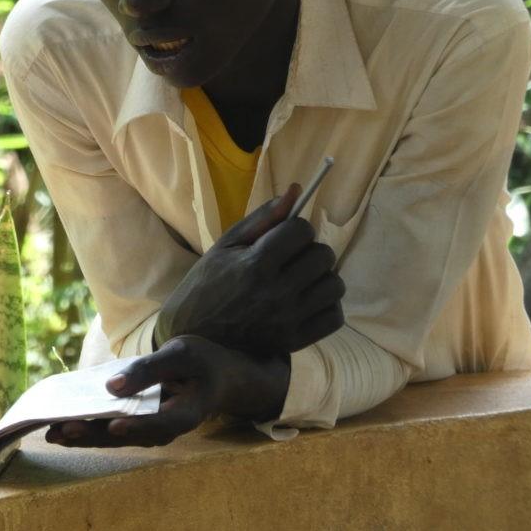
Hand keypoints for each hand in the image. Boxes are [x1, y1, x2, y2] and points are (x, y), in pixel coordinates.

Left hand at [45, 336, 290, 447]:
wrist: (217, 375)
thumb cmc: (202, 361)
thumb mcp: (182, 353)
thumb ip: (149, 369)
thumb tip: (111, 386)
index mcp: (185, 414)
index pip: (159, 424)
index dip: (136, 426)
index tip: (113, 426)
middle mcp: (166, 429)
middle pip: (128, 436)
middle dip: (93, 434)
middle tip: (62, 430)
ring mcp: (151, 429)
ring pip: (115, 437)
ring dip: (84, 436)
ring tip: (52, 432)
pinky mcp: (138, 423)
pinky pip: (111, 429)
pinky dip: (89, 427)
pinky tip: (63, 424)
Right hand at [154, 184, 344, 356]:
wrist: (194, 336)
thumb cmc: (208, 283)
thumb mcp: (226, 244)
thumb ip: (263, 217)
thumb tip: (296, 190)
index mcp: (256, 263)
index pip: (302, 230)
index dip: (296, 228)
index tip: (284, 236)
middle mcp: (276, 292)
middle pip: (323, 255)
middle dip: (310, 249)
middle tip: (291, 258)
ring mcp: (288, 319)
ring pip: (334, 284)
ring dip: (322, 276)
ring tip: (300, 279)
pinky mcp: (296, 340)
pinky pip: (335, 316)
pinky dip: (327, 304)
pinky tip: (307, 300)